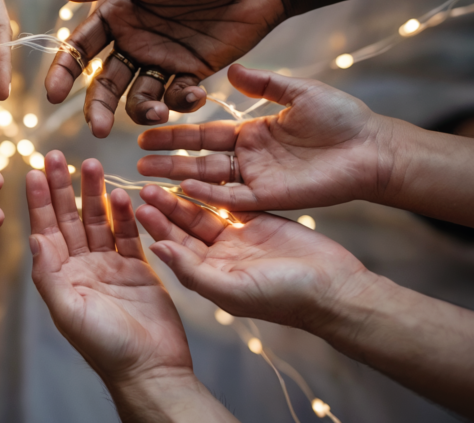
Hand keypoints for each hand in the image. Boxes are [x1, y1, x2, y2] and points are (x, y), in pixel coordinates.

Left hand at [26, 151, 192, 381]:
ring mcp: (110, 266)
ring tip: (92, 163)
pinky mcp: (138, 269)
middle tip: (57, 154)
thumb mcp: (68, 311)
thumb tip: (33, 238)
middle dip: (63, 186)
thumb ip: (49, 274)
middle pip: (69, 218)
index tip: (34, 171)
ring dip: (94, 193)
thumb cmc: (105, 347)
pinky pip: (128, 235)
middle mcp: (81, 267)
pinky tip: (121, 194)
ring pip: (99, 221)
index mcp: (60, 277)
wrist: (150, 368)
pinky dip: (124, 215)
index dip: (39, 200)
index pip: (45, 229)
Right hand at [46, 0, 284, 137]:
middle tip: (97, 128)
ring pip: (137, 98)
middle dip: (97, 107)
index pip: (81, 48)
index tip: (53, 95)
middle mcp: (133, 41)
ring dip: (141, 111)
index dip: (64, 71)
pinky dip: (180, 102)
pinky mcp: (191, 74)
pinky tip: (194, 92)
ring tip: (157, 111)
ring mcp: (161, 60)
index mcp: (117, 14)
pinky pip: (175, 97)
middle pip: (104, 83)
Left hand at [136, 184, 370, 330]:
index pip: (175, 248)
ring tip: (162, 178)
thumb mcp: (232, 289)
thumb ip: (193, 270)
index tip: (139, 208)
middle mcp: (218, 256)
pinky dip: (214, 189)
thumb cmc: (284, 298)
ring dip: (184, 197)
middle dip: (166, 208)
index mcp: (208, 276)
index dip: (158, 229)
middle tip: (145, 187)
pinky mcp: (258, 220)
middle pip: (185, 227)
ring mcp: (238, 237)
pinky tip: (196, 173)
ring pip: (203, 211)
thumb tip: (158, 250)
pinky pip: (230, 201)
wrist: (333, 289)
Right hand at [138, 65, 396, 210]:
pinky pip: (233, 198)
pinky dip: (209, 195)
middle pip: (198, 159)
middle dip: (166, 159)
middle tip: (135, 160)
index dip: (175, 134)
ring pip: (209, 181)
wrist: (373, 148)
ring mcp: (257, 180)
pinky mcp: (270, 198)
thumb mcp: (298, 93)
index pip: (203, 134)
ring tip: (146, 178)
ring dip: (178, 179)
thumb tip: (233, 68)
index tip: (144, 133)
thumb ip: (264, 84)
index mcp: (251, 133)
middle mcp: (248, 159)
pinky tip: (185, 189)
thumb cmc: (341, 118)